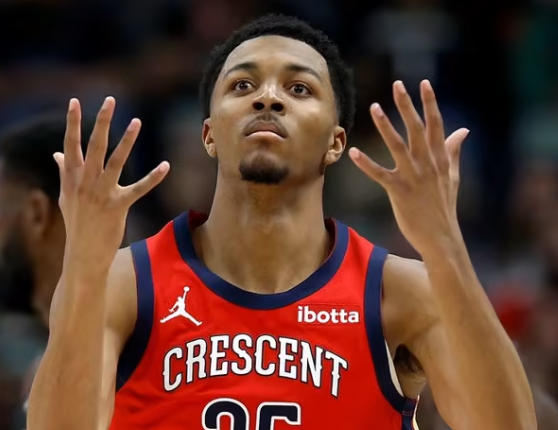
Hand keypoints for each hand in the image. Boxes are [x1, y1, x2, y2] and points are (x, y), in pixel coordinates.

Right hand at [54, 97, 168, 269]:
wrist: (83, 252)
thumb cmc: (76, 222)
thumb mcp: (65, 195)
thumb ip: (63, 172)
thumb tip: (56, 153)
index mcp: (72, 176)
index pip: (71, 143)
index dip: (72, 121)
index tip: (75, 101)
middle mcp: (86, 181)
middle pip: (94, 145)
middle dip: (102, 121)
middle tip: (111, 100)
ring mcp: (102, 193)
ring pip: (116, 161)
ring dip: (126, 141)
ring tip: (136, 122)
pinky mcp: (118, 206)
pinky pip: (139, 189)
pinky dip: (153, 178)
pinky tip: (165, 166)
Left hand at [349, 80, 468, 255]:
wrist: (441, 236)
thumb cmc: (444, 206)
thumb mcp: (453, 176)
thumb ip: (454, 151)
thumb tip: (463, 130)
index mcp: (441, 159)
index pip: (436, 125)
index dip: (430, 103)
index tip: (424, 84)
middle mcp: (428, 164)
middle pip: (416, 129)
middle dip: (407, 105)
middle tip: (397, 85)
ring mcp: (413, 177)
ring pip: (398, 146)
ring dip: (385, 126)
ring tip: (374, 108)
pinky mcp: (399, 191)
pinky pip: (380, 174)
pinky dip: (366, 164)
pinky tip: (354, 152)